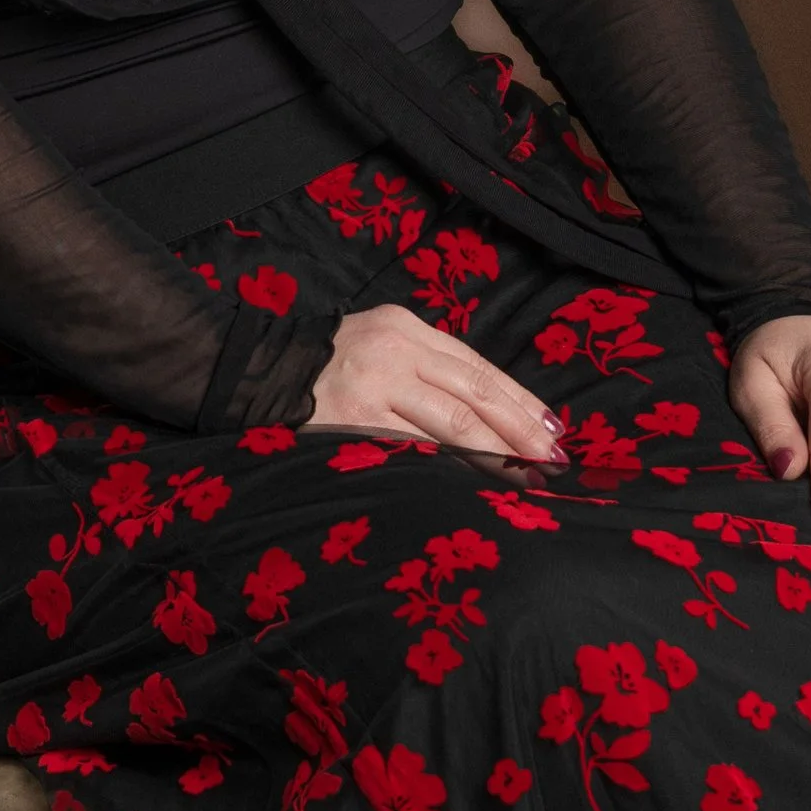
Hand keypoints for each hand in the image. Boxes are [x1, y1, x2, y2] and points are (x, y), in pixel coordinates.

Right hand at [307, 304, 566, 460]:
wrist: (258, 373)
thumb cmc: (328, 366)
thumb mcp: (380, 343)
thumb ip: (427, 366)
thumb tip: (491, 410)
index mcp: (407, 327)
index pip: (478, 367)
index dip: (520, 400)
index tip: (552, 429)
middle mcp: (396, 350)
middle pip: (475, 393)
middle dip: (520, 430)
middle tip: (552, 460)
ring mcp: (376, 386)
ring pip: (453, 424)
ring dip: (496, 454)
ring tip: (525, 477)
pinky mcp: (355, 421)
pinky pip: (415, 448)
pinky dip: (450, 466)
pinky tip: (474, 482)